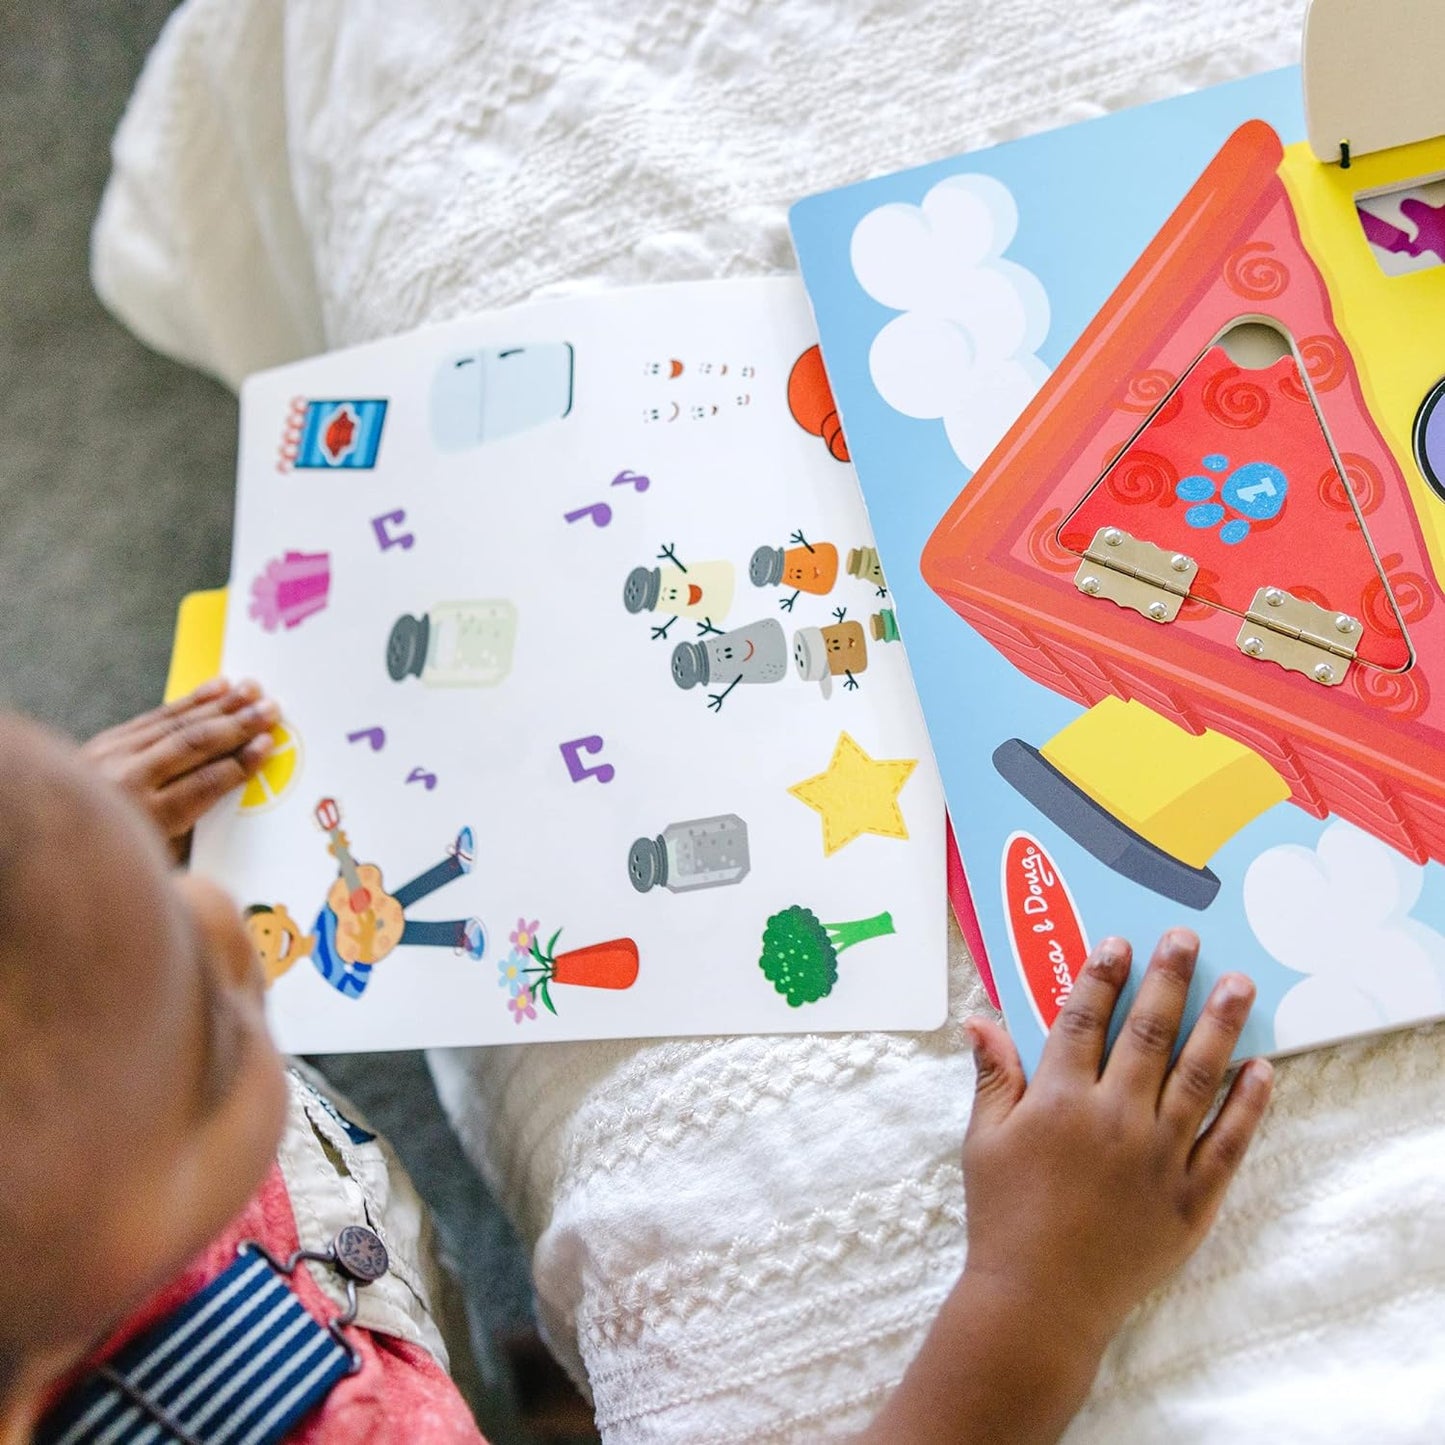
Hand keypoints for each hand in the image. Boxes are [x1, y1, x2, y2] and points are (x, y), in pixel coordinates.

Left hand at [83, 678, 279, 855]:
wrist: (56, 835)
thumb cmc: (117, 857)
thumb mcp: (161, 856)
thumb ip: (195, 824)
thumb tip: (233, 784)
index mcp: (147, 817)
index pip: (205, 783)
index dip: (241, 763)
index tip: (267, 746)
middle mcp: (127, 780)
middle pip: (193, 746)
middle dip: (238, 726)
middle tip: (271, 711)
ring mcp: (112, 755)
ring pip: (177, 723)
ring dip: (220, 705)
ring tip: (252, 691)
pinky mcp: (107, 740)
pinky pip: (155, 715)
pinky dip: (189, 701)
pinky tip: (217, 688)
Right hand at [859, 928, 1272, 1444]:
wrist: (1040, 1300)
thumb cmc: (1004, 1215)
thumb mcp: (983, 1140)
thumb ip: (993, 1076)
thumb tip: (980, 1018)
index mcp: (1059, 1099)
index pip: (1083, 1020)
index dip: (1101, 976)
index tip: (1118, 942)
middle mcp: (1114, 1117)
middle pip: (1147, 1033)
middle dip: (1167, 980)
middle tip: (1186, 941)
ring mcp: (1159, 1156)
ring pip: (1197, 1075)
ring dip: (1220, 1025)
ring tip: (1239, 985)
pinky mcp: (1192, 1196)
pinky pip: (1229, 1141)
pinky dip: (1248, 1103)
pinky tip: (1262, 1070)